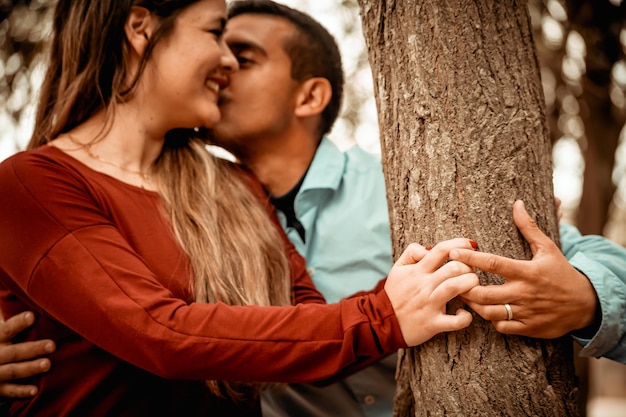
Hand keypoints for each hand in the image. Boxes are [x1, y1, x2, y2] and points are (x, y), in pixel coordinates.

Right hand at [0, 312, 55, 397]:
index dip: (18, 323)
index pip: (6, 329)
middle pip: (13, 352)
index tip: (32, 316)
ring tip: (47, 364)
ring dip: (29, 368)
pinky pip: (8, 391)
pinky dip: (21, 391)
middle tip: (52, 345)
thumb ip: (16, 321)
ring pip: (12, 371)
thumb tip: (35, 297)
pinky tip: (35, 390)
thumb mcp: (3, 331)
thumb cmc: (2, 342)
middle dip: (32, 349)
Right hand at [384, 238, 478, 345]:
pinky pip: (456, 321)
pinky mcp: (433, 324)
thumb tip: (429, 248)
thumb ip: (412, 252)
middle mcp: (425, 286)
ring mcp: (430, 305)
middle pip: (454, 268)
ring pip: (456, 287)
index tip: (471, 245)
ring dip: (470, 285)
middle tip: (470, 272)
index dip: (459, 244)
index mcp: (418, 271)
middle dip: (469, 267)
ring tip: (470, 287)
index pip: (441, 250)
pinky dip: (465, 317)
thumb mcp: (398, 268)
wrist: (383, 321)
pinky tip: (464, 313)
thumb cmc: (395, 294)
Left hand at [449, 200, 597, 338]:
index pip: (493, 263)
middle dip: (464, 288)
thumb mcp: (548, 248)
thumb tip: (517, 204)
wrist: (587, 305)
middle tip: (453, 280)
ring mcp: (526, 312)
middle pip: (484, 293)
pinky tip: (486, 310)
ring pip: (489, 313)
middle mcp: (524, 293)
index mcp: (527, 272)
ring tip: (464, 295)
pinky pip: (501, 327)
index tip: (453, 253)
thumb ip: (529, 227)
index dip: (470, 258)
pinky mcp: (528, 328)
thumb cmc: (561, 273)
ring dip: (473, 305)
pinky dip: (491, 320)